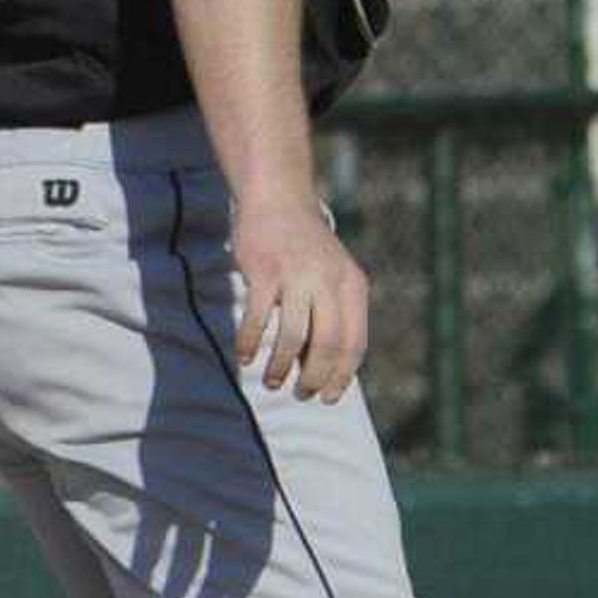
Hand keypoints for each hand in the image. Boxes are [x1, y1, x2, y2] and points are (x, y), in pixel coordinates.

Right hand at [227, 199, 368, 402]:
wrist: (279, 201)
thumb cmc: (304, 247)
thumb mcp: (332, 276)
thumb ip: (333, 313)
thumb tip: (321, 365)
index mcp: (353, 286)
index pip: (354, 343)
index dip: (341, 376)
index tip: (327, 397)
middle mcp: (330, 282)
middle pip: (328, 345)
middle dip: (314, 378)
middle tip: (300, 394)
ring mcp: (297, 276)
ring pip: (294, 337)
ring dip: (281, 367)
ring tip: (271, 382)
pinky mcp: (264, 271)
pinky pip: (257, 318)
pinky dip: (250, 342)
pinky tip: (244, 356)